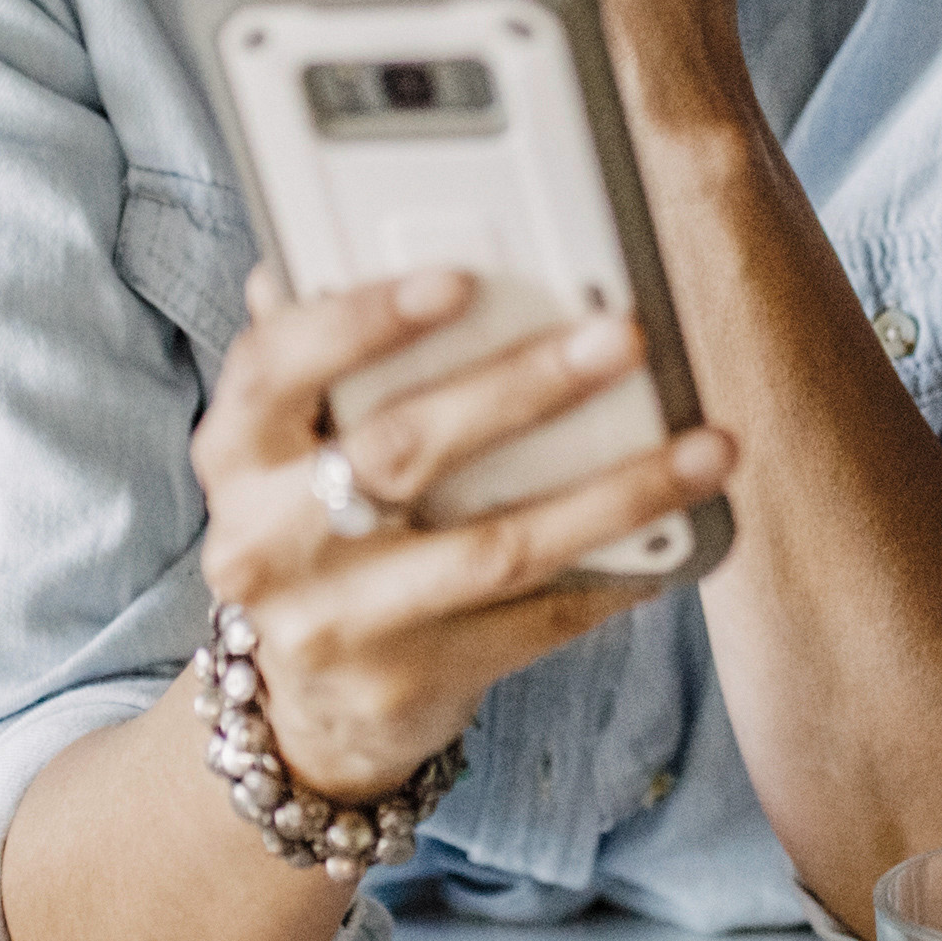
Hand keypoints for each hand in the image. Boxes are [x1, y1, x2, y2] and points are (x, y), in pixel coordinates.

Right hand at [191, 263, 738, 800]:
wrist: (305, 704)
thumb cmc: (316, 523)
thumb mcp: (291, 439)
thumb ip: (320, 348)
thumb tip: (344, 236)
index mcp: (236, 451)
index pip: (279, 365)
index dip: (364, 320)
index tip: (461, 278)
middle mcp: (266, 541)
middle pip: (400, 450)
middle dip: (522, 387)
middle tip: (624, 338)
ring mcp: (337, 623)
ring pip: (493, 546)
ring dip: (613, 492)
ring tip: (705, 448)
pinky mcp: (410, 683)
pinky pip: (535, 620)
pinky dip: (615, 574)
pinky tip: (678, 535)